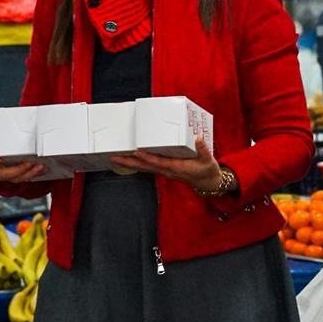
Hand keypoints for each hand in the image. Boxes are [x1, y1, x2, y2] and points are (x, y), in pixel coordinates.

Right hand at [0, 129, 46, 184]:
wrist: (7, 144)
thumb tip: (8, 123)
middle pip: (2, 174)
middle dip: (17, 170)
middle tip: (29, 163)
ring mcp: (5, 172)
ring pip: (14, 179)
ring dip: (28, 174)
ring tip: (40, 166)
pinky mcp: (16, 175)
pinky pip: (24, 178)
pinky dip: (34, 174)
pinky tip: (43, 169)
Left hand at [110, 137, 226, 191]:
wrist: (208, 183)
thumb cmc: (207, 171)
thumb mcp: (208, 161)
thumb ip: (203, 150)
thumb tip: (198, 138)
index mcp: (177, 167)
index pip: (159, 162)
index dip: (148, 157)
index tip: (137, 152)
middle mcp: (167, 170)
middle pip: (145, 167)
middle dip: (129, 163)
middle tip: (114, 158)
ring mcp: (164, 171)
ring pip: (144, 168)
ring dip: (129, 164)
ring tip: (116, 158)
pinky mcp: (164, 170)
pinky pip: (147, 167)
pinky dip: (137, 164)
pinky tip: (130, 160)